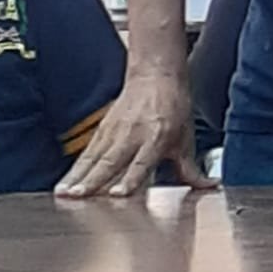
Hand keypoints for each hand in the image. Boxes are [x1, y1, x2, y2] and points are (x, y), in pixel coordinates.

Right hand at [55, 69, 211, 196]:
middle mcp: (133, 135)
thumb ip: (191, 168)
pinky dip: (75, 169)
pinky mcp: (103, 129)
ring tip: (64, 193)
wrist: (156, 76)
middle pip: (110, 161)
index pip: (141, 163)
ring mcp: (115, 131)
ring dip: (77, 177)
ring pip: (93, 158)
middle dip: (93, 180)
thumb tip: (208, 186)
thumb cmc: (174, 106)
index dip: (129, 179)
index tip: (117, 194)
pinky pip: (87, 153)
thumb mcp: (186, 139)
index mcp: (156, 137)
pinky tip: (64, 184)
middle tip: (78, 196)